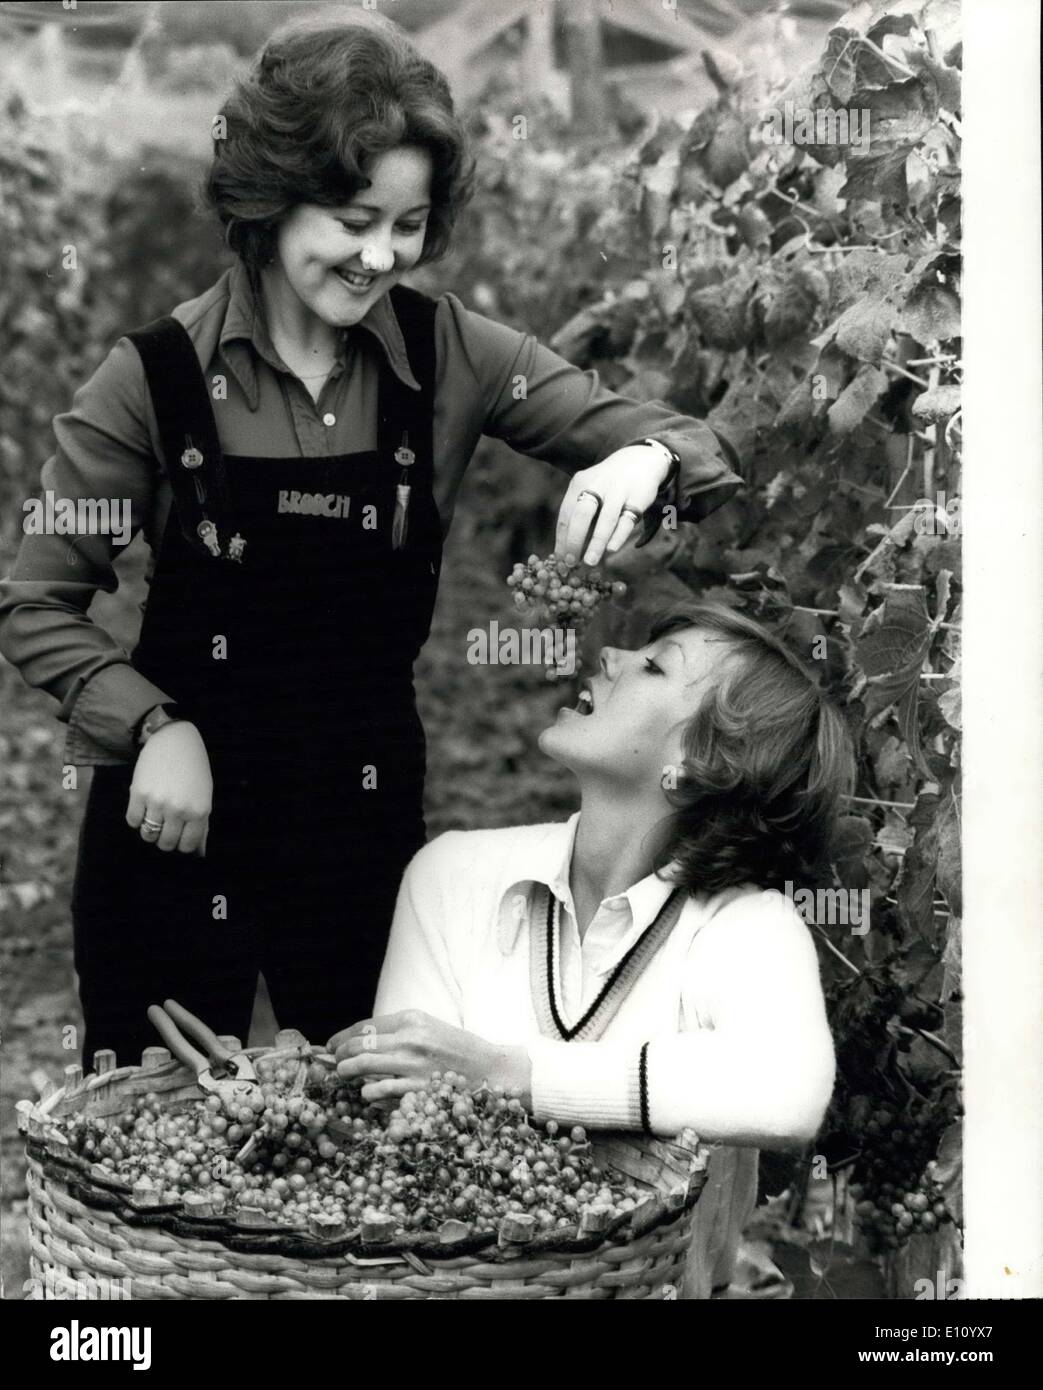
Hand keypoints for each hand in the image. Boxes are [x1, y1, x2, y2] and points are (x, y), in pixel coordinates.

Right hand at [126, 721, 212, 854]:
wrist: (174, 739)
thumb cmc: (193, 769)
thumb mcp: (204, 796)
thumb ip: (200, 824)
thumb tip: (199, 853)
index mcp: (199, 811)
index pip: (187, 845)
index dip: (182, 844)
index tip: (179, 837)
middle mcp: (178, 809)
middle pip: (166, 843)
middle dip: (165, 839)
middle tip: (165, 827)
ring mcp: (157, 802)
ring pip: (148, 835)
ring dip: (150, 831)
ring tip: (154, 818)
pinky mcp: (138, 793)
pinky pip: (132, 821)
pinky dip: (136, 819)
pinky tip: (143, 808)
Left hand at [328, 1010, 531, 1103]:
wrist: (491, 1071)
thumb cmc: (458, 1049)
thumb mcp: (429, 1028)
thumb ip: (397, 1031)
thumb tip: (360, 1041)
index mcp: (411, 1019)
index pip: (364, 1026)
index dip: (341, 1036)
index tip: (330, 1044)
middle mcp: (409, 1039)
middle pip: (357, 1045)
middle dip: (338, 1055)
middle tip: (333, 1062)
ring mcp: (411, 1066)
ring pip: (361, 1068)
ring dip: (347, 1073)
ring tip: (344, 1075)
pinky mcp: (415, 1090)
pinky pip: (377, 1092)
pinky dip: (368, 1093)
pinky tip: (369, 1093)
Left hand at [555, 442, 671, 565]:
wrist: (640, 460)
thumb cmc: (607, 486)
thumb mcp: (590, 491)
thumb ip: (580, 516)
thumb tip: (567, 551)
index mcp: (580, 483)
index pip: (566, 515)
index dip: (562, 539)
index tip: (560, 560)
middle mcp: (597, 485)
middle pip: (582, 514)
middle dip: (574, 541)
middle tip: (570, 563)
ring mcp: (619, 490)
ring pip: (606, 519)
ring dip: (596, 543)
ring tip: (589, 562)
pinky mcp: (638, 498)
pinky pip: (627, 520)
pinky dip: (618, 535)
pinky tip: (611, 549)